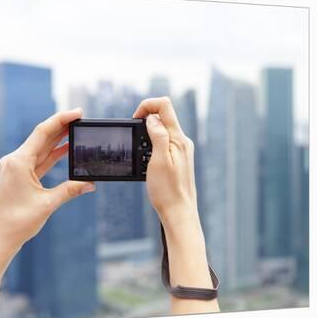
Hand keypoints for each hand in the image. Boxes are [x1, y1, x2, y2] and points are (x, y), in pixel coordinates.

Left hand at [0, 108, 95, 259]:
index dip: (61, 120)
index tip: (77, 112)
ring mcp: (14, 167)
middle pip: (41, 138)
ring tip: (76, 130)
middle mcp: (14, 160)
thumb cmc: (18, 222)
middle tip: (81, 118)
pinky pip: (37, 160)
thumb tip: (91, 183)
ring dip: (57, 140)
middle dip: (61, 127)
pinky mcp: (17, 176)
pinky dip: (51, 155)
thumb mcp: (48, 204)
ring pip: (40, 148)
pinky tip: (65, 149)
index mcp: (18, 162)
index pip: (42, 133)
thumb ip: (70, 190)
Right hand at [133, 97, 199, 236]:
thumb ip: (157, 135)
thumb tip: (152, 118)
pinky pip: (163, 141)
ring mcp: (181, 149)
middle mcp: (182, 141)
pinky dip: (151, 144)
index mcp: (178, 138)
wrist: (178, 212)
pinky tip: (146, 159)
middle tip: (134, 138)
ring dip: (147, 133)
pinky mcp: (177, 158)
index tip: (135, 120)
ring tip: (140, 152)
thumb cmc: (167, 190)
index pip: (164, 105)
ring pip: (162, 128)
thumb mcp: (158, 160)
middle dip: (145, 119)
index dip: (146, 106)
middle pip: (163, 115)